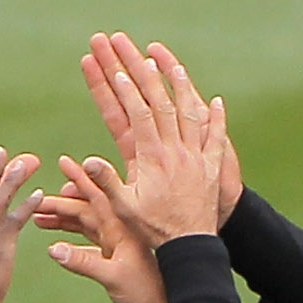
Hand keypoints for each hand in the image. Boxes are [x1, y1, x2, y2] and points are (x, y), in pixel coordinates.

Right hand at [31, 159, 170, 302]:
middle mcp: (118, 229)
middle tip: (37, 199)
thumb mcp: (113, 278)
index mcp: (121, 227)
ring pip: (84, 221)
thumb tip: (53, 249)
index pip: (97, 195)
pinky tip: (54, 238)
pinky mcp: (113, 254)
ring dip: (62, 218)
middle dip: (60, 202)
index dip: (80, 178)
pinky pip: (88, 236)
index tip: (64, 161)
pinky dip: (70, 235)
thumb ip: (83, 263)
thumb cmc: (146, 294)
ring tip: (37, 216)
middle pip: (84, 207)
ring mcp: (115, 241)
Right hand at [76, 30, 234, 243]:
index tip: (117, 70)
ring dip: (179, 85)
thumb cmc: (154, 231)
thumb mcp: (124, 209)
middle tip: (128, 54)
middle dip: (141, 73)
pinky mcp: (212, 167)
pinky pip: (216, 137)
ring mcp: (195, 157)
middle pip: (158, 103)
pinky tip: (215, 100)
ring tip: (170, 62)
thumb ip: (106, 182)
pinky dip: (216, 118)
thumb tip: (86, 159)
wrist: (190, 248)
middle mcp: (175, 151)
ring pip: (188, 112)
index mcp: (152, 159)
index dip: (127, 92)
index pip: (138, 115)